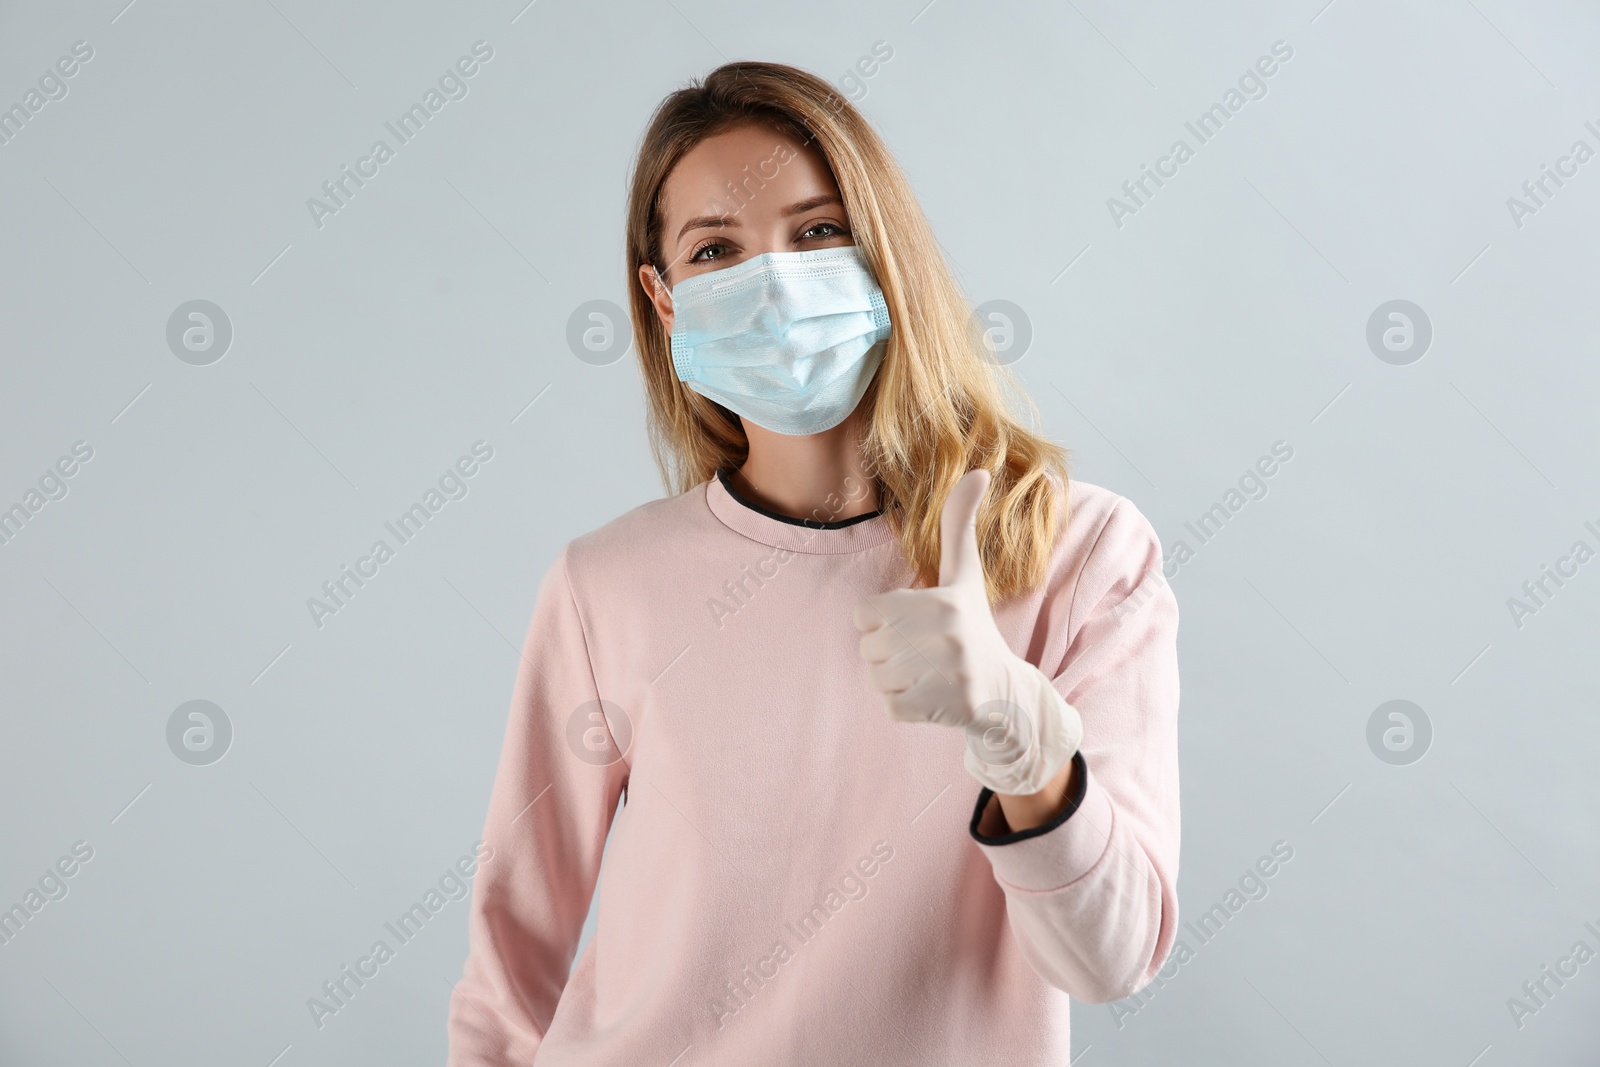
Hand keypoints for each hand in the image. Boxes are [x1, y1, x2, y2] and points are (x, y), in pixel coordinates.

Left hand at [853, 469, 1081, 794]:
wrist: (1006, 692)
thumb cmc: (974, 628)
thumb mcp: (965, 576)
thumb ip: (960, 525)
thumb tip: (978, 470)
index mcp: (941, 602)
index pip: (864, 614)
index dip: (883, 622)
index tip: (914, 625)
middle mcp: (945, 637)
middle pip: (868, 648)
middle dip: (887, 654)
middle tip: (922, 654)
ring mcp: (947, 676)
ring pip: (876, 678)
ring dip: (894, 680)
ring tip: (926, 674)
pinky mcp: (943, 708)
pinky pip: (890, 707)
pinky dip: (903, 706)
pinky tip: (930, 697)